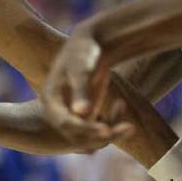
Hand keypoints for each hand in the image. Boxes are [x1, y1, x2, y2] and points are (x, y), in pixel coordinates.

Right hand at [40, 27, 131, 148]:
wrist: (88, 44)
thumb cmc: (82, 52)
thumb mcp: (80, 69)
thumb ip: (80, 91)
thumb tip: (81, 112)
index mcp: (51, 101)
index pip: (66, 124)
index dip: (86, 130)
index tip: (107, 130)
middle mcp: (58, 111)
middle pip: (78, 135)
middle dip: (103, 135)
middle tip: (129, 128)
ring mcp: (70, 114)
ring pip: (89, 136)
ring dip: (110, 133)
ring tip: (130, 125)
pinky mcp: (82, 114)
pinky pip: (96, 128)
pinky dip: (110, 123)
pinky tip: (120, 105)